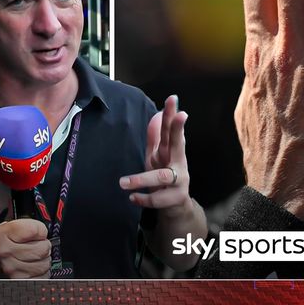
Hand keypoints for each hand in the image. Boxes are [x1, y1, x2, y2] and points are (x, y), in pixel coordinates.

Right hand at [0, 219, 50, 278]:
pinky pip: (44, 276)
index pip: (36, 230)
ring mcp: (12, 271)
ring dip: (43, 260)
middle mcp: (5, 253)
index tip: (34, 233)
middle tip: (34, 246)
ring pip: (46, 263)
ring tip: (32, 258)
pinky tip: (32, 268)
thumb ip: (29, 224)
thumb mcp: (12, 227)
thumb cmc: (7, 245)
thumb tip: (45, 231)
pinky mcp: (20, 282)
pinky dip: (42, 272)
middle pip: (44, 248)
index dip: (40, 230)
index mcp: (2, 235)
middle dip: (43, 246)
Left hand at [120, 95, 192, 218]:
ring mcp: (179, 181)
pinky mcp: (174, 198)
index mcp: (172, 151)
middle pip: (178, 144)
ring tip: (123, 183)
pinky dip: (143, 199)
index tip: (172, 99)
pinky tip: (133, 198)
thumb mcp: (158, 155)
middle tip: (180, 115)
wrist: (176, 205)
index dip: (172, 114)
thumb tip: (156, 113)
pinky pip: (157, 199)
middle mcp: (178, 163)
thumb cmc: (165, 174)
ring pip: (162, 176)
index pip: (171, 129)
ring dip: (141, 179)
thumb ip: (156, 136)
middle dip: (178, 129)